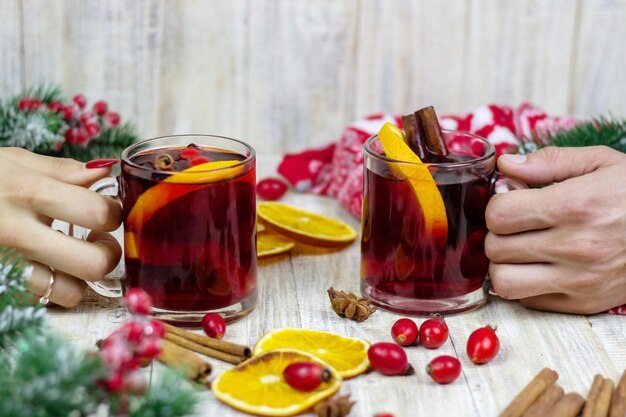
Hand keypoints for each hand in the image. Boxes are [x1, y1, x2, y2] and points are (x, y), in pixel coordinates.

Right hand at [0, 148, 121, 306]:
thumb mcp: (11, 162)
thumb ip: (61, 170)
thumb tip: (105, 172)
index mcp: (27, 193)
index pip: (100, 213)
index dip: (114, 213)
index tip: (106, 211)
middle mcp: (17, 233)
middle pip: (95, 264)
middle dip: (108, 254)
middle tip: (99, 241)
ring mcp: (4, 264)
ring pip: (70, 293)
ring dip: (80, 278)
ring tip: (71, 258)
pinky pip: (40, 300)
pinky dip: (50, 288)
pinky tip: (43, 267)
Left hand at [485, 146, 625, 313]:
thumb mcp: (600, 162)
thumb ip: (549, 162)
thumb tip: (505, 165)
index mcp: (575, 206)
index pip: (499, 215)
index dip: (497, 206)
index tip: (511, 201)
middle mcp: (575, 247)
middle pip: (496, 248)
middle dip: (498, 233)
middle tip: (515, 225)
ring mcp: (580, 280)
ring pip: (504, 282)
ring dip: (504, 264)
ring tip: (520, 249)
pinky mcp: (584, 303)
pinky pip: (528, 300)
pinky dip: (525, 284)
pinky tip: (541, 266)